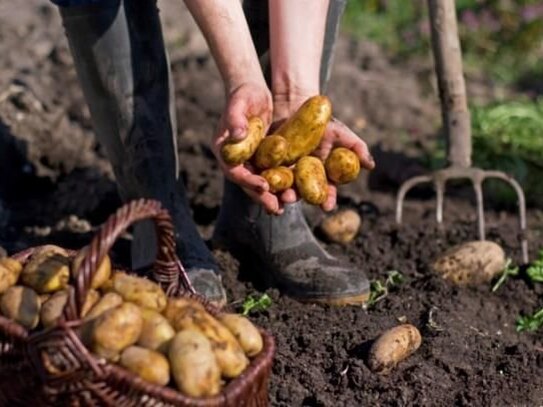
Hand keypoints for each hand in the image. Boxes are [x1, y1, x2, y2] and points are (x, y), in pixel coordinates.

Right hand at [213, 82, 284, 214]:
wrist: (253, 90)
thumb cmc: (243, 94)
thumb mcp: (239, 103)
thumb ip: (235, 119)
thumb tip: (238, 135)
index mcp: (223, 149)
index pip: (233, 170)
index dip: (248, 180)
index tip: (263, 187)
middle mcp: (234, 158)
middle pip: (246, 182)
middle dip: (261, 196)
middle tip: (276, 208)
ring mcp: (248, 159)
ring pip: (258, 181)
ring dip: (270, 195)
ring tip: (283, 207)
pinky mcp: (261, 158)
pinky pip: (269, 174)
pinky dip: (278, 184)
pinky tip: (291, 193)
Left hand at [274, 96, 374, 211]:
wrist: (297, 107)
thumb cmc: (323, 123)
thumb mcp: (340, 132)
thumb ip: (356, 148)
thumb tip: (371, 166)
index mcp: (322, 176)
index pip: (326, 191)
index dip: (327, 199)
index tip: (327, 206)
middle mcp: (303, 178)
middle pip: (301, 192)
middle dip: (298, 198)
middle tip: (294, 200)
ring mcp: (285, 173)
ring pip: (283, 187)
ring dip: (280, 192)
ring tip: (280, 194)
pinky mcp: (268, 165)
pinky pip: (266, 174)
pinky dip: (264, 180)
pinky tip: (262, 184)